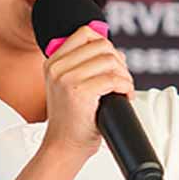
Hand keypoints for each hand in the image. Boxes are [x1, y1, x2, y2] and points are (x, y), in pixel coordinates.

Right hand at [41, 25, 134, 158]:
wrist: (64, 146)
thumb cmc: (71, 119)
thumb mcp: (68, 85)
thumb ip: (84, 64)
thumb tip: (115, 50)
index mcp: (53, 62)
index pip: (85, 33)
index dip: (105, 44)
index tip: (111, 62)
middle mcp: (57, 67)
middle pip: (102, 45)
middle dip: (119, 61)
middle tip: (121, 79)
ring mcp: (66, 78)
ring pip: (110, 60)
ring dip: (124, 75)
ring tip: (123, 88)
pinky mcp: (79, 91)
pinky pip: (113, 79)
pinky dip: (125, 86)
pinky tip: (124, 95)